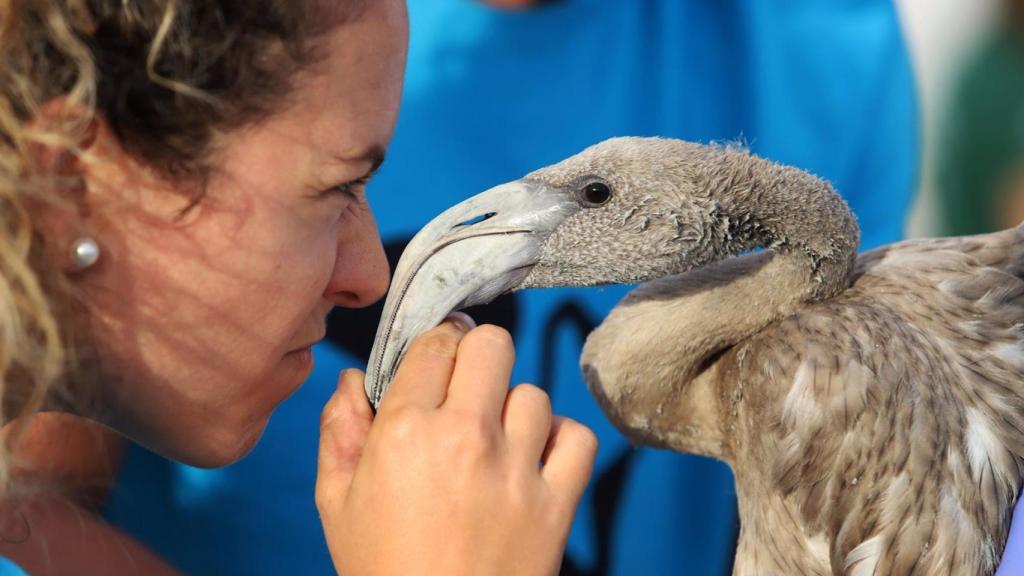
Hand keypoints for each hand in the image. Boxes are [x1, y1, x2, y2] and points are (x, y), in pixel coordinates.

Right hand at [316, 317, 597, 574]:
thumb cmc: (382, 571)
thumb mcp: (336, 504)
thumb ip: (338, 431)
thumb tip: (352, 381)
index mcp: (405, 433)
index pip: (435, 345)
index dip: (436, 346)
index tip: (439, 361)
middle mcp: (465, 439)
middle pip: (492, 346)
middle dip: (478, 357)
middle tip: (468, 386)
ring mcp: (516, 470)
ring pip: (534, 394)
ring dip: (514, 409)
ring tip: (496, 441)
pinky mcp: (556, 503)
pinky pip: (578, 438)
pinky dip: (561, 441)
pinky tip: (534, 459)